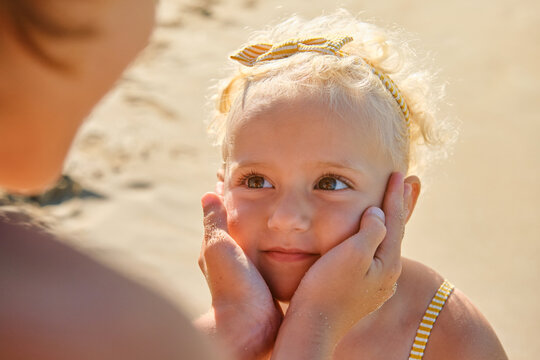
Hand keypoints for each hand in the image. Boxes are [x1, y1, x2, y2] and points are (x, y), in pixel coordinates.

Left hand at [196, 192, 281, 359]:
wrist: (251, 326)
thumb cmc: (233, 285)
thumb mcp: (220, 247)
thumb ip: (215, 222)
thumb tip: (209, 193)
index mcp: (218, 249)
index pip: (223, 216)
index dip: (230, 197)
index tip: (241, 179)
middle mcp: (232, 261)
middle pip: (242, 227)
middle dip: (252, 209)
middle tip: (268, 190)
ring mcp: (250, 273)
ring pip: (260, 242)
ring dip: (268, 228)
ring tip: (283, 212)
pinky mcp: (268, 283)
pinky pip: (274, 258)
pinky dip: (280, 247)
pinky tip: (294, 242)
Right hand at [271, 172, 409, 358]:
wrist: (312, 325)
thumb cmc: (326, 287)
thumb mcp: (352, 253)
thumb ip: (371, 230)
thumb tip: (378, 214)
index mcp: (388, 263)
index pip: (394, 221)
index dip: (396, 196)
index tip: (399, 173)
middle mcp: (387, 276)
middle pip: (395, 233)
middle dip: (399, 207)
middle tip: (409, 184)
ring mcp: (374, 286)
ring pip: (385, 245)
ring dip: (389, 223)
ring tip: (391, 207)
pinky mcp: (360, 292)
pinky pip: (373, 257)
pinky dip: (376, 239)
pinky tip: (371, 240)